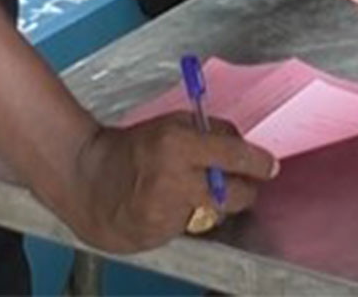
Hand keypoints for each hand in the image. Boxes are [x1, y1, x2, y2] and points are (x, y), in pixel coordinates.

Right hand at [63, 116, 277, 253]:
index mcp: (178, 144)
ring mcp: (168, 211)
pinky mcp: (160, 234)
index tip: (270, 166)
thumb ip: (210, 132)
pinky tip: (168, 206)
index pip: (235, 154)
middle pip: (236, 194)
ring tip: (189, 191)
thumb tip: (242, 144)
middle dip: (245, 190)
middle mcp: (176, 179)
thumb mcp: (171, 124)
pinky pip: (191, 226)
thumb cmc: (130, 149)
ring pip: (215, 213)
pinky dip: (188, 217)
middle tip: (243, 183)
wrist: (87, 182)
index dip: (259, 162)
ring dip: (213, 204)